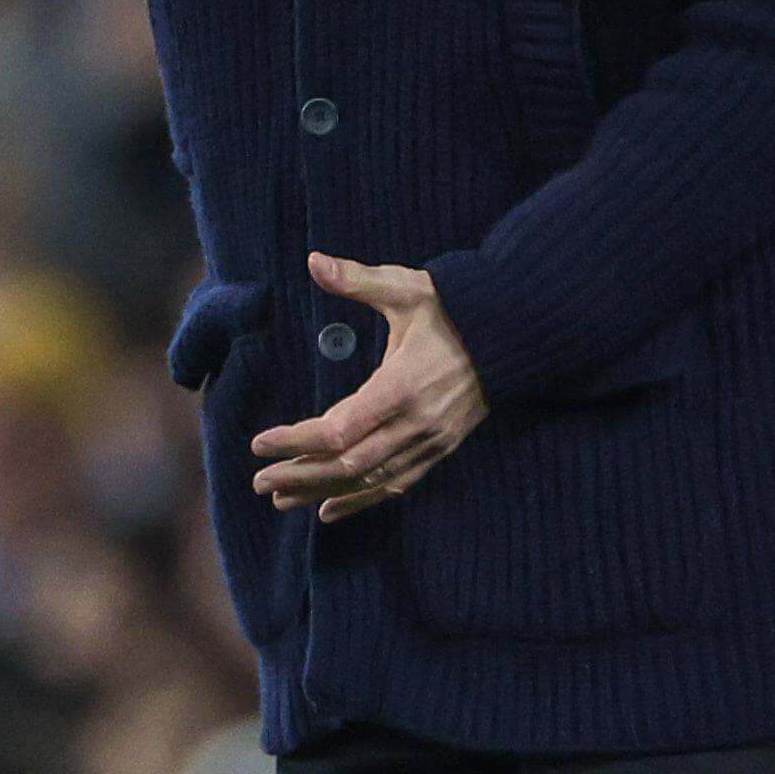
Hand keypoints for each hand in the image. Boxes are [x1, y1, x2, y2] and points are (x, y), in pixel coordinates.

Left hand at [250, 253, 487, 523]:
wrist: (516, 334)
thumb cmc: (454, 309)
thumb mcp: (407, 289)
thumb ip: (358, 280)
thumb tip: (314, 261)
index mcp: (402, 386)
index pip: (339, 430)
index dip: (296, 442)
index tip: (260, 443)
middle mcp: (416, 423)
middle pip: (348, 465)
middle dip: (300, 476)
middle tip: (258, 481)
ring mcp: (431, 442)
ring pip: (369, 481)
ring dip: (322, 493)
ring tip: (281, 498)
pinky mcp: (440, 450)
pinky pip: (395, 486)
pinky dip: (360, 502)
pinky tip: (329, 512)